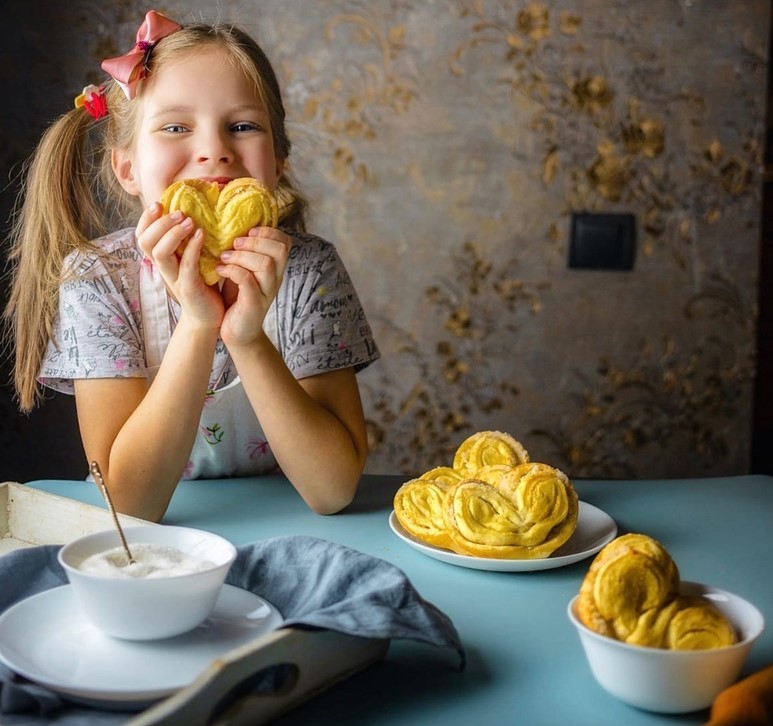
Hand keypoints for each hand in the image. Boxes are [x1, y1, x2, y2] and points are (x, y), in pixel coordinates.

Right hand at [136, 203, 223, 329]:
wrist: (208, 318)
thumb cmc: (203, 285)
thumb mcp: (191, 259)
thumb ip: (187, 242)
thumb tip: (193, 212)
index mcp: (162, 260)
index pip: (142, 236)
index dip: (146, 219)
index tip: (159, 204)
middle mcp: (163, 269)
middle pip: (145, 242)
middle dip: (159, 222)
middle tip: (179, 212)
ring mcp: (174, 279)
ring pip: (159, 253)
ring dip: (172, 233)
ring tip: (188, 221)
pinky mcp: (189, 288)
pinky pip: (186, 265)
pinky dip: (192, 247)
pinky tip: (200, 235)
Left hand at [216, 226, 291, 347]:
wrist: (238, 332)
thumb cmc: (239, 299)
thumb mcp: (246, 271)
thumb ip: (248, 254)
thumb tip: (236, 228)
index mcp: (275, 269)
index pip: (285, 243)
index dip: (268, 232)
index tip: (247, 233)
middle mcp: (275, 279)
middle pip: (279, 250)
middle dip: (255, 242)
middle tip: (234, 243)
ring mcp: (266, 292)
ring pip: (265, 263)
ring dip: (241, 256)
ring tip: (224, 257)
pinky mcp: (253, 304)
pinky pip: (247, 280)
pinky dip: (231, 270)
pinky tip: (219, 270)